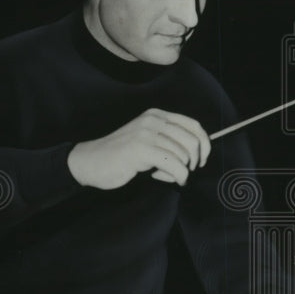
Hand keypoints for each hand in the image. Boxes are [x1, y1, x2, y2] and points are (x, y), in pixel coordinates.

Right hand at [67, 108, 210, 188]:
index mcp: (157, 115)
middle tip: (181, 172)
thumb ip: (168, 140)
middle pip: (193, 141)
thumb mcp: (147, 139)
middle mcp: (153, 120)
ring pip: (184, 155)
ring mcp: (147, 133)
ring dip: (179, 171)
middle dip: (193, 162)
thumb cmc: (120, 156)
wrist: (90, 162)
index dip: (204, 145)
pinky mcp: (142, 149)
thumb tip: (199, 151)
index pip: (194, 125)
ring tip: (161, 174)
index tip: (201, 161)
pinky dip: (177, 176)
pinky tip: (162, 177)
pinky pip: (175, 165)